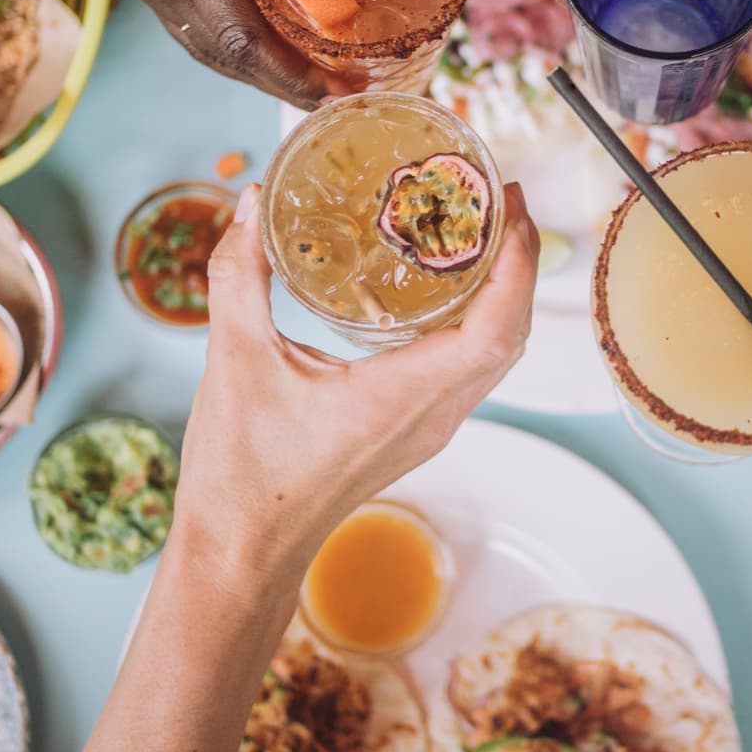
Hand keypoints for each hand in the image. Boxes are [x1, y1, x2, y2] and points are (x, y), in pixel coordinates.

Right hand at [45, 0, 334, 108]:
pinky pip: (198, 34)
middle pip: (227, 56)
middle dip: (287, 86)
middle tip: (347, 98)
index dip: (293, 74)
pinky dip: (240, 54)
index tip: (342, 90)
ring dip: (264, 77)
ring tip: (321, 91)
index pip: (243, 34)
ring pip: (211, 53)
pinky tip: (280, 63)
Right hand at [176, 183, 540, 587]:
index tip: (511, 205)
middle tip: (500, 199)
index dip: (518, 263)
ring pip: (495, 355)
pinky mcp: (413, 433)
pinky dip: (475, 320)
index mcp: (399, 398)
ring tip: (480, 230)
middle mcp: (429, 416)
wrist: (242, 552)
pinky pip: (468, 369)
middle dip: (518, 262)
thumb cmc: (241, 476)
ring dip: (502, 291)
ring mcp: (427, 429)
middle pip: (509, 335)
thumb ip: (239, 275)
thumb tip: (249, 204)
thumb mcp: (233, 361)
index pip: (495, 329)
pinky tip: (442, 285)